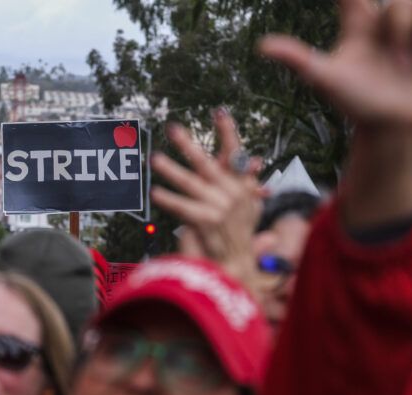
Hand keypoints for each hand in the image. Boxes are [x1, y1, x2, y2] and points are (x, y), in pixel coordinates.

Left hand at [151, 109, 263, 289]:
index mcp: (242, 185)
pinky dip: (170, 200)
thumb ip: (250, 182)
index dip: (228, 132)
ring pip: (190, 183)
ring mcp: (220, 207)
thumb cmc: (239, 234)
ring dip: (171, 170)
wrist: (236, 264)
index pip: (236, 154)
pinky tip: (156, 193)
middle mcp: (232, 193)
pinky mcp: (207, 222)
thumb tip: (256, 160)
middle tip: (172, 128)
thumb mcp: (250, 206)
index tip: (219, 111)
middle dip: (189, 145)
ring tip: (154, 159)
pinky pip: (184, 207)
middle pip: (207, 163)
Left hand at [259, 0, 411, 127]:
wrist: (392, 124)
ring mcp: (411, 28)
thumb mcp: (326, 77)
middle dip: (398, 18)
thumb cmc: (356, 102)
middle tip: (395, 49)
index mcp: (357, 24)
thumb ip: (297, 58)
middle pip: (396, 0)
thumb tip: (261, 46)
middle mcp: (384, 21)